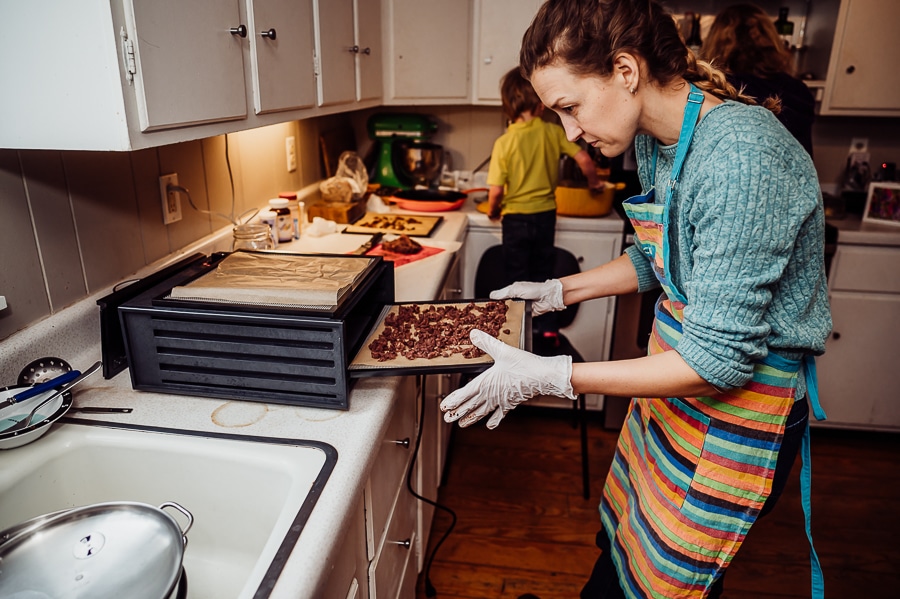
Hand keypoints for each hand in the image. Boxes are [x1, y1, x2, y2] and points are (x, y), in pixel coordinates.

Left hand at [440, 329, 573, 428]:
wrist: (543, 377)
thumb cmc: (524, 364)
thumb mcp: (503, 350)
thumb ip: (486, 342)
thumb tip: (473, 333)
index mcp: (486, 382)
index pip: (465, 393)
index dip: (454, 400)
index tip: (444, 406)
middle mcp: (491, 394)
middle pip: (471, 405)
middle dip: (458, 412)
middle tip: (447, 419)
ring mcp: (501, 400)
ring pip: (483, 411)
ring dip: (471, 418)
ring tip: (462, 425)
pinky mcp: (512, 403)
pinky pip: (500, 414)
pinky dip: (494, 420)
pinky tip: (489, 425)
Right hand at [490, 279, 563, 315]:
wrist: (549, 298)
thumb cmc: (535, 290)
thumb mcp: (517, 289)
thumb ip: (504, 293)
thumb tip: (492, 296)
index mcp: (511, 292)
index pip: (498, 298)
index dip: (492, 303)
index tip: (486, 308)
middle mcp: (514, 300)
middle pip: (502, 308)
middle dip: (497, 312)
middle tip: (490, 318)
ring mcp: (519, 308)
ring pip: (508, 315)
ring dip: (505, 318)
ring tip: (498, 322)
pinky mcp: (524, 315)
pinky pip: (517, 319)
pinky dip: (513, 322)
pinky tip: (508, 324)